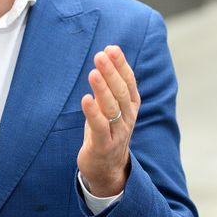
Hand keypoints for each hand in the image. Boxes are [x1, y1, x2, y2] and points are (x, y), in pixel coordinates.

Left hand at [77, 45, 140, 196]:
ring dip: (103, 89)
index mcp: (131, 106)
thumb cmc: (106, 131)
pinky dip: (93, 113)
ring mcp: (117, 132)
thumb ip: (109, 84)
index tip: (111, 48)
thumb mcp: (109, 106)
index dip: (121, 65)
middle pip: (122, 92)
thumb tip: (105, 54)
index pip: (129, 82)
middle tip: (101, 55)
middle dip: (112, 73)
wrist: (106, 168)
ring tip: (93, 72)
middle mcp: (127, 118)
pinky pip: (100, 127)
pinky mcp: (104, 145)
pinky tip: (85, 99)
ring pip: (112, 108)